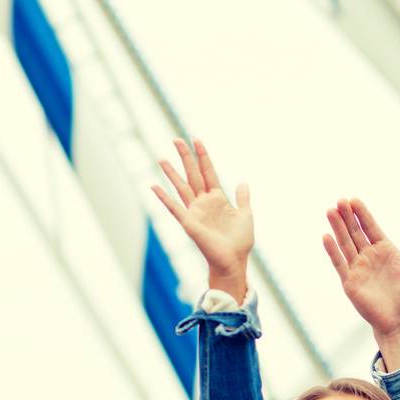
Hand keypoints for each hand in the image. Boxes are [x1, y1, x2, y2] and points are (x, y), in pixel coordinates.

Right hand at [151, 139, 251, 298]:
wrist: (234, 261)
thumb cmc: (239, 242)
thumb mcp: (245, 215)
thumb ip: (243, 199)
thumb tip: (243, 182)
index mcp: (218, 198)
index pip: (209, 172)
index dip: (203, 157)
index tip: (196, 140)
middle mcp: (204, 202)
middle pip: (193, 174)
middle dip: (185, 157)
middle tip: (176, 139)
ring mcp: (195, 211)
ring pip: (181, 187)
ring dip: (171, 173)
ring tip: (161, 158)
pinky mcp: (189, 223)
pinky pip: (174, 208)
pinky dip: (164, 198)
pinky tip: (154, 187)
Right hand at [324, 199, 399, 363]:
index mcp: (385, 250)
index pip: (371, 227)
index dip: (363, 214)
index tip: (354, 199)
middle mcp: (369, 256)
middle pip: (356, 232)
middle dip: (348, 217)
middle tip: (340, 200)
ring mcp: (358, 268)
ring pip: (346, 244)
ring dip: (338, 228)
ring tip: (330, 211)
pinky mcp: (350, 282)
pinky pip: (340, 263)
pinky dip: (333, 250)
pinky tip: (326, 236)